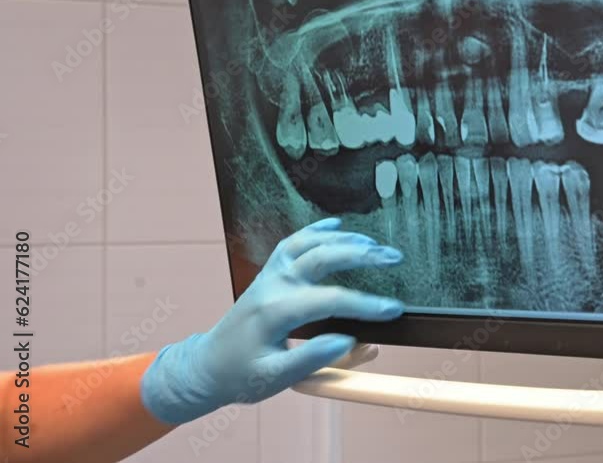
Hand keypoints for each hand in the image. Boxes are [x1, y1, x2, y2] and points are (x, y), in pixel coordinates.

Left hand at [140, 218, 404, 424]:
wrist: (208, 367)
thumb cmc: (241, 375)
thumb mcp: (275, 378)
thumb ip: (313, 359)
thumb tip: (350, 341)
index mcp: (275, 312)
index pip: (330, 299)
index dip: (365, 304)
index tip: (394, 310)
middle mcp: (273, 285)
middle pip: (321, 257)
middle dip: (361, 254)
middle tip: (394, 257)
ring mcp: (270, 275)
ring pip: (308, 243)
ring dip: (343, 239)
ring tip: (374, 243)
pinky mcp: (269, 274)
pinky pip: (292, 243)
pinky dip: (315, 230)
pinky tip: (337, 225)